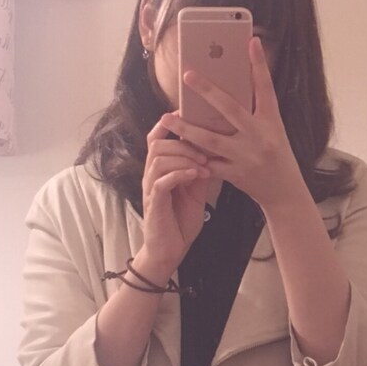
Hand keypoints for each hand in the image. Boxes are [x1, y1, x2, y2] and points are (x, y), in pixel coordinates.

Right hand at [138, 115, 212, 276]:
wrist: (170, 250)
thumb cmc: (181, 220)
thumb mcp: (196, 189)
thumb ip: (199, 168)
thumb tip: (215, 147)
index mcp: (160, 169)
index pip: (157, 137)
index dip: (170, 123)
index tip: (188, 115)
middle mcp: (151, 175)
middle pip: (157, 144)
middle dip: (183, 144)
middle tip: (206, 154)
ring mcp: (150, 189)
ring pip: (158, 159)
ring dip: (184, 159)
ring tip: (203, 166)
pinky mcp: (154, 203)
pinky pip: (160, 181)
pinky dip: (179, 174)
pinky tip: (195, 175)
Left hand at [165, 37, 303, 212]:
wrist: (285, 193)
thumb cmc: (277, 156)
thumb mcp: (273, 131)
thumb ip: (253, 113)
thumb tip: (226, 92)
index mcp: (272, 122)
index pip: (265, 88)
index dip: (259, 65)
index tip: (251, 41)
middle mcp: (260, 137)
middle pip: (231, 109)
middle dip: (208, 91)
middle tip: (187, 75)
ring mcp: (247, 156)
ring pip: (210, 140)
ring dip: (186, 128)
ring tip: (166, 117)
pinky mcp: (235, 174)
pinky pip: (208, 164)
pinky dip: (193, 157)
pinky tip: (176, 149)